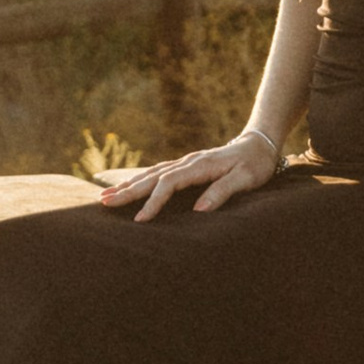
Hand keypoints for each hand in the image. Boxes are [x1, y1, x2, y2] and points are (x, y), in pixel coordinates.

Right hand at [97, 128, 281, 224]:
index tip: (141, 219)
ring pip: (151, 174)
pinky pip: (157, 173)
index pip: (169, 183)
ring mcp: (185, 162)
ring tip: (106, 196)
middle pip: (152, 177)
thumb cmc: (254, 164)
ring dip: (128, 185)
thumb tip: (199, 210)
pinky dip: (139, 180)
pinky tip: (127, 187)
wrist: (259, 144)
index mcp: (200, 165)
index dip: (154, 201)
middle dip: (127, 191)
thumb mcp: (245, 179)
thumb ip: (222, 192)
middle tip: (104, 203)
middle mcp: (188, 162)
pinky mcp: (185, 166)